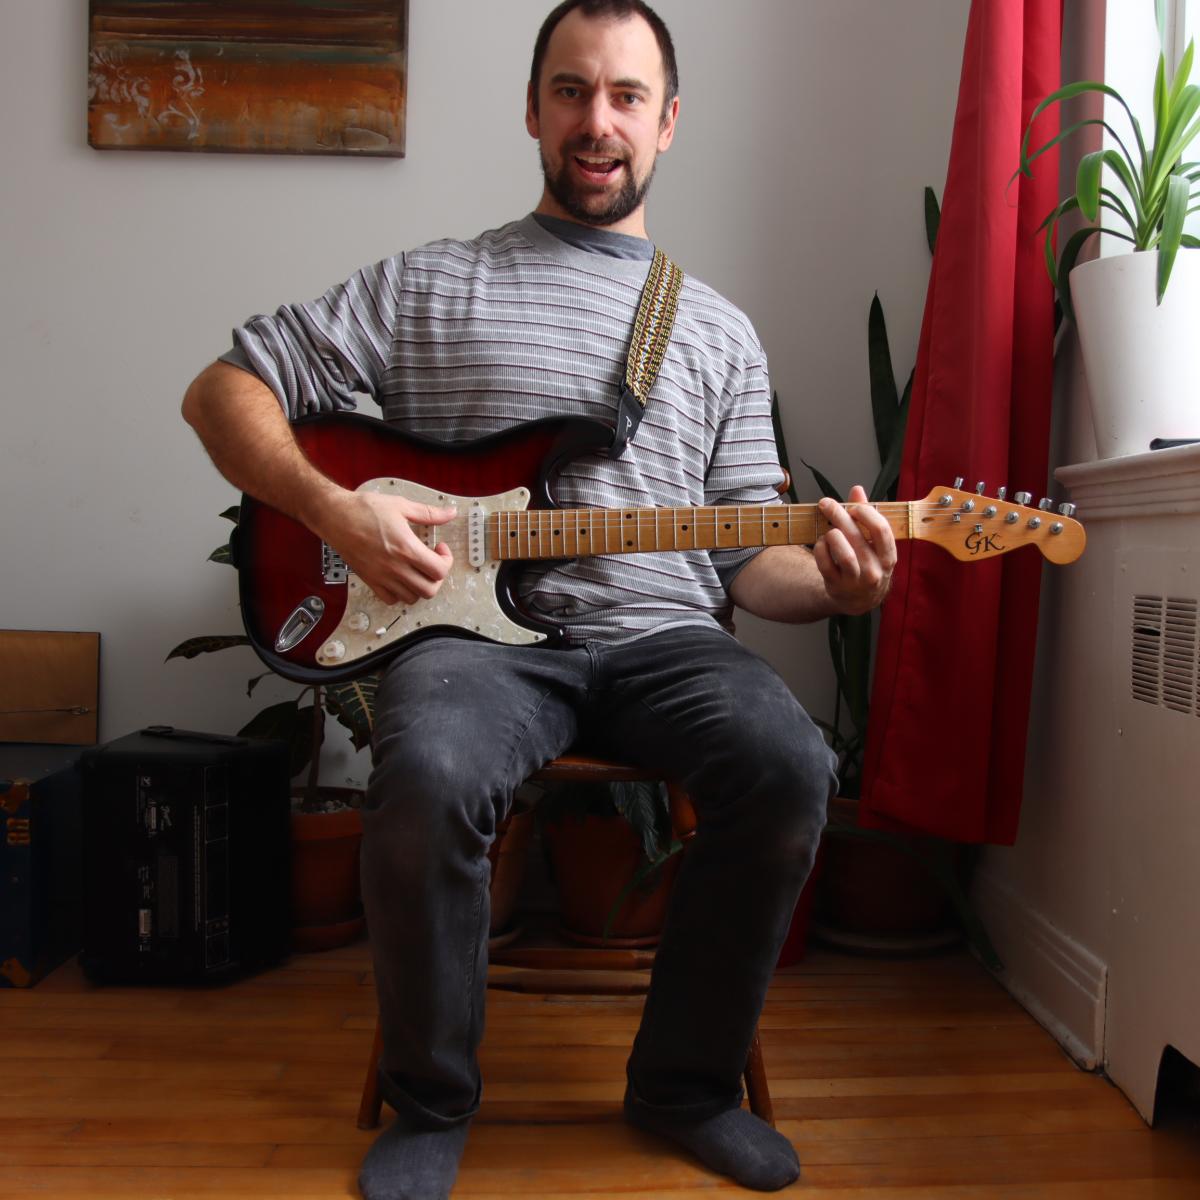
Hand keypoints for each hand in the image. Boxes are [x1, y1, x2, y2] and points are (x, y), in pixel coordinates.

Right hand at [321, 490, 456, 605]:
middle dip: (437, 577)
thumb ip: (429, 513)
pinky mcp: (370, 580)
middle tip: (432, 562)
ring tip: (417, 570)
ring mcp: (382, 577)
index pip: (439, 571)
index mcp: (406, 548)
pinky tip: (401, 578)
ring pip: (412, 598)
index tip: (440, 550)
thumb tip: (449, 513)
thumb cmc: (363, 510)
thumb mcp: (401, 506)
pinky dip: (400, 593)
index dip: (447, 561)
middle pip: (429, 590)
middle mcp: (395, 567)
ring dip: (420, 586)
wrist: (335, 516)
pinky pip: (391, 599)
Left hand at [812, 485, 896, 614]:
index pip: (881, 529)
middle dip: (839, 515)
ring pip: (843, 553)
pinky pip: (825, 563)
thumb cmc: (868, 564)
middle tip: (826, 504)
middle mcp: (875, 570)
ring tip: (829, 531)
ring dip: (831, 535)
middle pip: (857, 537)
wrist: (859, 599)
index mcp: (888, 557)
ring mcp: (855, 580)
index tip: (853, 506)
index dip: (865, 513)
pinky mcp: (836, 586)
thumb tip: (857, 490)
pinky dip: (820, 548)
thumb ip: (866, 515)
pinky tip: (821, 543)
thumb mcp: (873, 543)